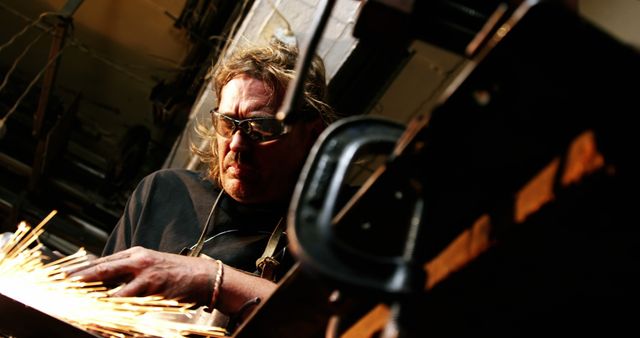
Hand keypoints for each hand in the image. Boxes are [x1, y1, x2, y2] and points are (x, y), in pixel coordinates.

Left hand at [68, 246, 214, 304]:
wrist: (202, 276)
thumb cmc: (176, 272)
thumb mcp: (151, 264)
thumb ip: (130, 269)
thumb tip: (106, 278)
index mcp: (136, 253)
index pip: (103, 260)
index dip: (82, 269)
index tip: (64, 276)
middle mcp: (138, 261)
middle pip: (102, 269)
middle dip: (80, 278)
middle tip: (62, 285)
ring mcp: (145, 275)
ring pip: (112, 288)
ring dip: (94, 298)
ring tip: (78, 304)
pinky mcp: (153, 289)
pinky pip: (128, 302)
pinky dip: (115, 309)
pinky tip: (104, 315)